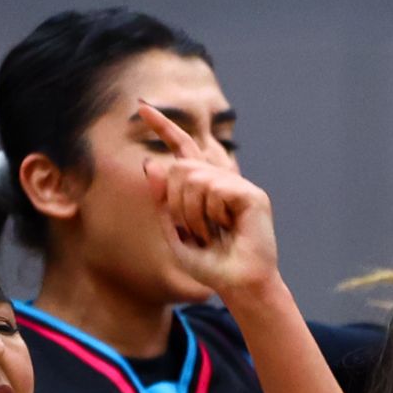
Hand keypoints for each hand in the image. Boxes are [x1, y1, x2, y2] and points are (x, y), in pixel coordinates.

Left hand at [137, 101, 281, 301]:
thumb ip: (161, 200)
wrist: (237, 285)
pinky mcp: (251, 195)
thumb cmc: (209, 265)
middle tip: (193, 231)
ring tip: (210, 234)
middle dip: (175, 203)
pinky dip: (212, 214)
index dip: (163, 128)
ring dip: (192, 213)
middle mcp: (221, 181)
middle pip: (180, 168)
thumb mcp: (173, 232)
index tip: (142, 107)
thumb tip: (152, 163)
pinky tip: (227, 229)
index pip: (182, 149)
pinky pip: (215, 190)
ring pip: (194, 179)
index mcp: (203, 187)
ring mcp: (237, 186)